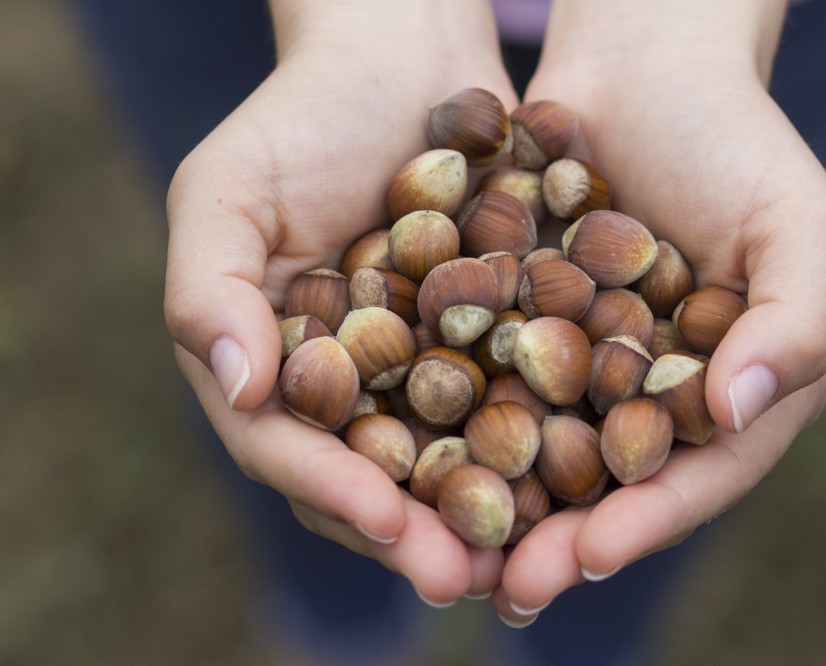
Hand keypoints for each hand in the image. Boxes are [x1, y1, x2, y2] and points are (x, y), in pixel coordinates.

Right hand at [163, 0, 517, 605]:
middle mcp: (351, 388)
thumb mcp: (226, 191)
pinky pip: (517, 401)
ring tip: (529, 561)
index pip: (292, 451)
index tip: (385, 523)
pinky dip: (543, 443)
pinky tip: (584, 478)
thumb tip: (238, 392)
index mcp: (275, 372)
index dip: (334, 492)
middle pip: (378, 477)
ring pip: (452, 460)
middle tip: (465, 580)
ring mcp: (424, 371)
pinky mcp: (493, 343)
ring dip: (486, 512)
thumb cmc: (301, 117)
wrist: (405, 57)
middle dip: (418, 531)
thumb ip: (209, 291)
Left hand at [495, 0, 825, 621]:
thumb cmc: (735, 139)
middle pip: (608, 482)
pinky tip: (404, 457)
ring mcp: (582, 365)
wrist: (640, 64)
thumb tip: (742, 414)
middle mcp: (653, 393)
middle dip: (559, 535)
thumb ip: (794, 323)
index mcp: (731, 392)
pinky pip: (485, 382)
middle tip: (504, 586)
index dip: (647, 519)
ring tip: (445, 549)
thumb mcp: (796, 225)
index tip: (589, 556)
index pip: (697, 474)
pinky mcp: (520, 328)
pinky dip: (451, 420)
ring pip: (538, 448)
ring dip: (494, 499)